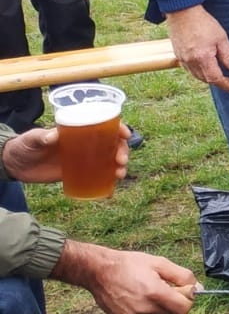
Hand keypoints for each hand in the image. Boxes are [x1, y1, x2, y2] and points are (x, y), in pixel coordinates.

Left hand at [2, 124, 129, 186]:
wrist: (16, 165)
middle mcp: (85, 143)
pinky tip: (112, 188)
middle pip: (112, 144)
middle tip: (121, 161)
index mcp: (77, 130)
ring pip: (109, 160)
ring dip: (119, 166)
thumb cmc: (24, 146)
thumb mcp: (31, 139)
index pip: (104, 125)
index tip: (126, 135)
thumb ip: (41, 137)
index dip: (119, 128)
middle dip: (122, 151)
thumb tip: (54, 136)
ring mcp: (84, 158)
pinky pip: (99, 175)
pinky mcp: (80, 172)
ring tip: (119, 174)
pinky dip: (108, 181)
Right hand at [52, 241, 198, 313]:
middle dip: (173, 300)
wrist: (97, 271)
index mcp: (154, 293)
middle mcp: (144, 308)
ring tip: (142, 288)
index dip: (187, 298)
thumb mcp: (159, 263)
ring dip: (157, 303)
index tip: (182, 289)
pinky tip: (132, 295)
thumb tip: (198, 288)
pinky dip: (143, 308)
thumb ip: (182, 276)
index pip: (184, 308)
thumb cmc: (129, 264)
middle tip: (162, 285)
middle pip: (172, 312)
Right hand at [166, 5, 228, 91]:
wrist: (182, 11)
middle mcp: (190, 61)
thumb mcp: (221, 38)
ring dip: (207, 78)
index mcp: (202, 58)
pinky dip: (197, 72)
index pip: (214, 78)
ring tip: (217, 76)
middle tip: (228, 81)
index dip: (225, 84)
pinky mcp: (177, 54)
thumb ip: (228, 55)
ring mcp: (182, 58)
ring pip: (195, 75)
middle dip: (217, 82)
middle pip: (204, 79)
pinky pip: (188, 69)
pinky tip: (204, 67)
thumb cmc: (203, 23)